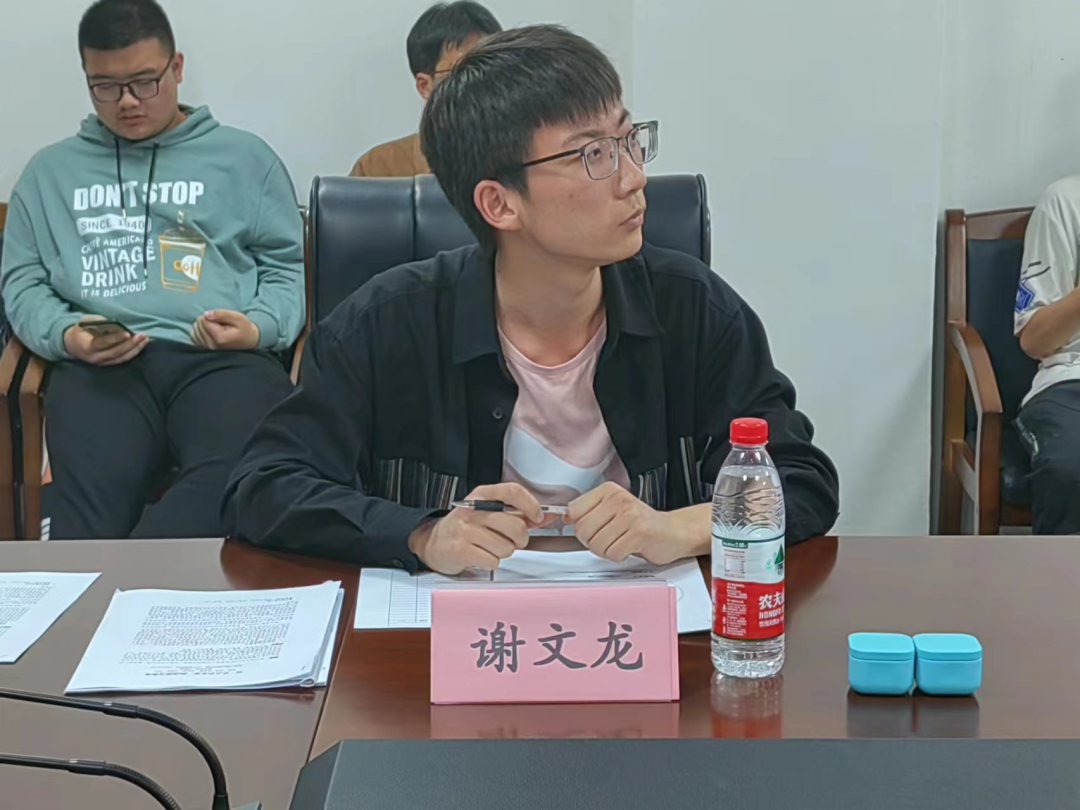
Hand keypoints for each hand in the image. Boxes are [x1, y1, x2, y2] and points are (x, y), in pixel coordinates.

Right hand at [63, 318, 147, 365]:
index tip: (128, 333)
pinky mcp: (108, 364)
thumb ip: (99, 322)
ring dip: (135, 349)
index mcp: (87, 346)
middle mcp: (95, 357)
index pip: (102, 343)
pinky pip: (122, 359)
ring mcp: (102, 363)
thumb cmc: (80, 330)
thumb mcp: (85, 322)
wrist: (71, 345)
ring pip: (121, 358)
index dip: (115, 338)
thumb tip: (116, 324)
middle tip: (142, 335)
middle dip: (131, 344)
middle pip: (116, 352)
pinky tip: (141, 345)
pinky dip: (133, 353)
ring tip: (145, 339)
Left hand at [191, 310, 259, 350]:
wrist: (248, 342)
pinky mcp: (204, 349)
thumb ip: (222, 314)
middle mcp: (211, 345)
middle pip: (198, 325)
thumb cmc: (244, 329)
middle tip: (220, 325)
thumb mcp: (237, 318)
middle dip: (207, 321)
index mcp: (219, 337)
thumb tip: (206, 314)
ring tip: (216, 329)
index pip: (204, 320)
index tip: (222, 321)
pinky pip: (193, 336)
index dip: (212, 316)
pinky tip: (208, 332)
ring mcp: (207, 349)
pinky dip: (199, 332)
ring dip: (203, 326)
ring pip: (195, 330)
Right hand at [408, 483, 544, 574]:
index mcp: (482, 495)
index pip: (513, 492)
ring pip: (506, 548)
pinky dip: (491, 563)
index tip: (537, 517)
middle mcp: (473, 510)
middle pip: (515, 526)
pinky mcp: (460, 550)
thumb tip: (546, 517)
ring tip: (489, 547)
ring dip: (503, 552)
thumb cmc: (466, 527)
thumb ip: (517, 513)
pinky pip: (493, 561)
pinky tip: (480, 555)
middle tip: (511, 540)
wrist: (434, 542)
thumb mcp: (488, 512)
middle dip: (520, 539)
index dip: (531, 505)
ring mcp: (465, 530)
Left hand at [567, 482, 708, 565]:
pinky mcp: (639, 532)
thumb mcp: (612, 510)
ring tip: (621, 542)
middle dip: (593, 542)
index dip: (579, 526)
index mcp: (608, 491)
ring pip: (596, 544)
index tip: (591, 529)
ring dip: (607, 550)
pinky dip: (619, 556)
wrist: (673, 532)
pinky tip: (630, 547)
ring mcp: (629, 514)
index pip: (574, 510)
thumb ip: (589, 512)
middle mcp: (618, 499)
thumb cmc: (641, 524)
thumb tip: (563, 517)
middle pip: (582, 530)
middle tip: (609, 539)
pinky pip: (613, 553)